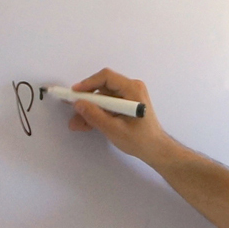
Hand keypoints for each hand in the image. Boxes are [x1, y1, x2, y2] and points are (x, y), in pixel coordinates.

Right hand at [65, 67, 179, 167]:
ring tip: (77, 124)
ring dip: (90, 110)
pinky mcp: (125, 105)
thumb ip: (95, 116)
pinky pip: (107, 105)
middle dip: (86, 101)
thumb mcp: (114, 129)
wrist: (156, 150)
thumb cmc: (140, 140)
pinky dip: (97, 113)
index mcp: (133, 90)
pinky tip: (86, 124)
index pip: (106, 78)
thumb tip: (77, 104)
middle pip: (102, 88)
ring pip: (102, 98)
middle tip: (73, 111)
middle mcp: (131, 88)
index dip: (88, 83)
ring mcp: (128, 96)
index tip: (74, 93)